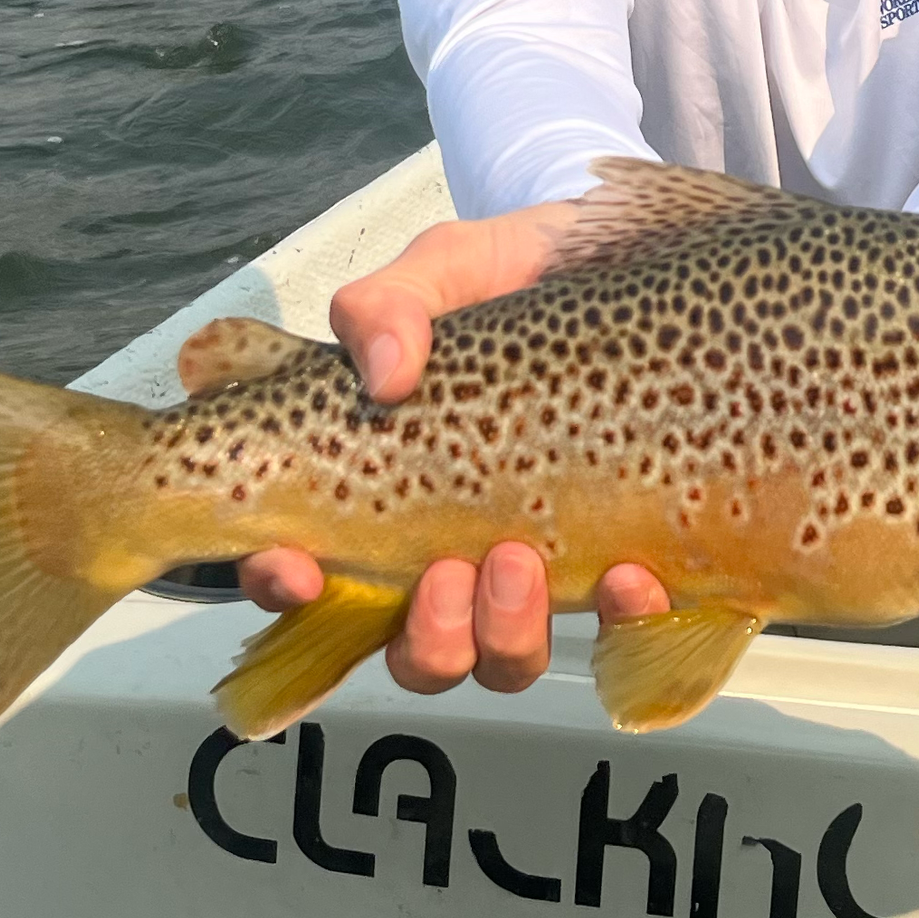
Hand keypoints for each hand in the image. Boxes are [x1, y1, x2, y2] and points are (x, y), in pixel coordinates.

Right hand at [235, 197, 668, 696]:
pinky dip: (623, 617)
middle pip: (418, 652)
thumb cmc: (517, 277)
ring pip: (503, 658)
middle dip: (425, 637)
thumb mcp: (443, 269)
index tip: (296, 567)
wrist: (627, 259)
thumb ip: (389, 306)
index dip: (286, 590)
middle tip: (444, 570)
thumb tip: (386, 371)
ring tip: (521, 564)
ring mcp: (536, 566)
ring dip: (505, 635)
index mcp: (385, 491)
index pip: (311, 575)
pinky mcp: (620, 558)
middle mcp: (453, 548)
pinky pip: (621, 628)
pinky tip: (632, 575)